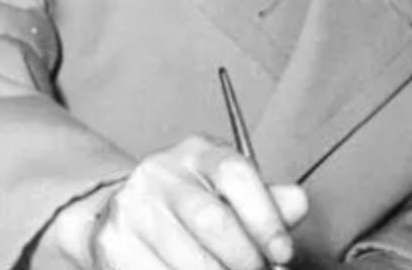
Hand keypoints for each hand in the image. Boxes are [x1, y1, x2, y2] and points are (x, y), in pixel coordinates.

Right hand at [48, 136, 308, 269]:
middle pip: (212, 221)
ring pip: (187, 260)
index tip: (283, 253)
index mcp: (198, 152)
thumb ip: (265, 199)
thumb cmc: (192, 202)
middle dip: (244, 260)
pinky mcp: (114, 244)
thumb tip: (297, 203)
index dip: (266, 217)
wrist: (124, 212)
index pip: (236, 173)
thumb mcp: (229, 191)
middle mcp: (162, 171)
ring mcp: (133, 207)